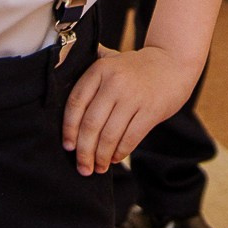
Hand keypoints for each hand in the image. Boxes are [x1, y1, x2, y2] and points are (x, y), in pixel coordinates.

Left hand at [62, 43, 198, 174]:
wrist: (173, 63)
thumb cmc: (135, 68)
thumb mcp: (110, 60)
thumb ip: (87, 68)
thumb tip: (54, 76)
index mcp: (100, 69)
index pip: (76, 103)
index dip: (69, 129)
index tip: (68, 147)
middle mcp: (115, 81)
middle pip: (91, 124)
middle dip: (84, 151)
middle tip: (82, 167)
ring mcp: (134, 96)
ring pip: (109, 135)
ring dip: (101, 157)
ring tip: (98, 168)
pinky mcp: (151, 110)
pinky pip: (130, 138)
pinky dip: (120, 153)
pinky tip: (115, 159)